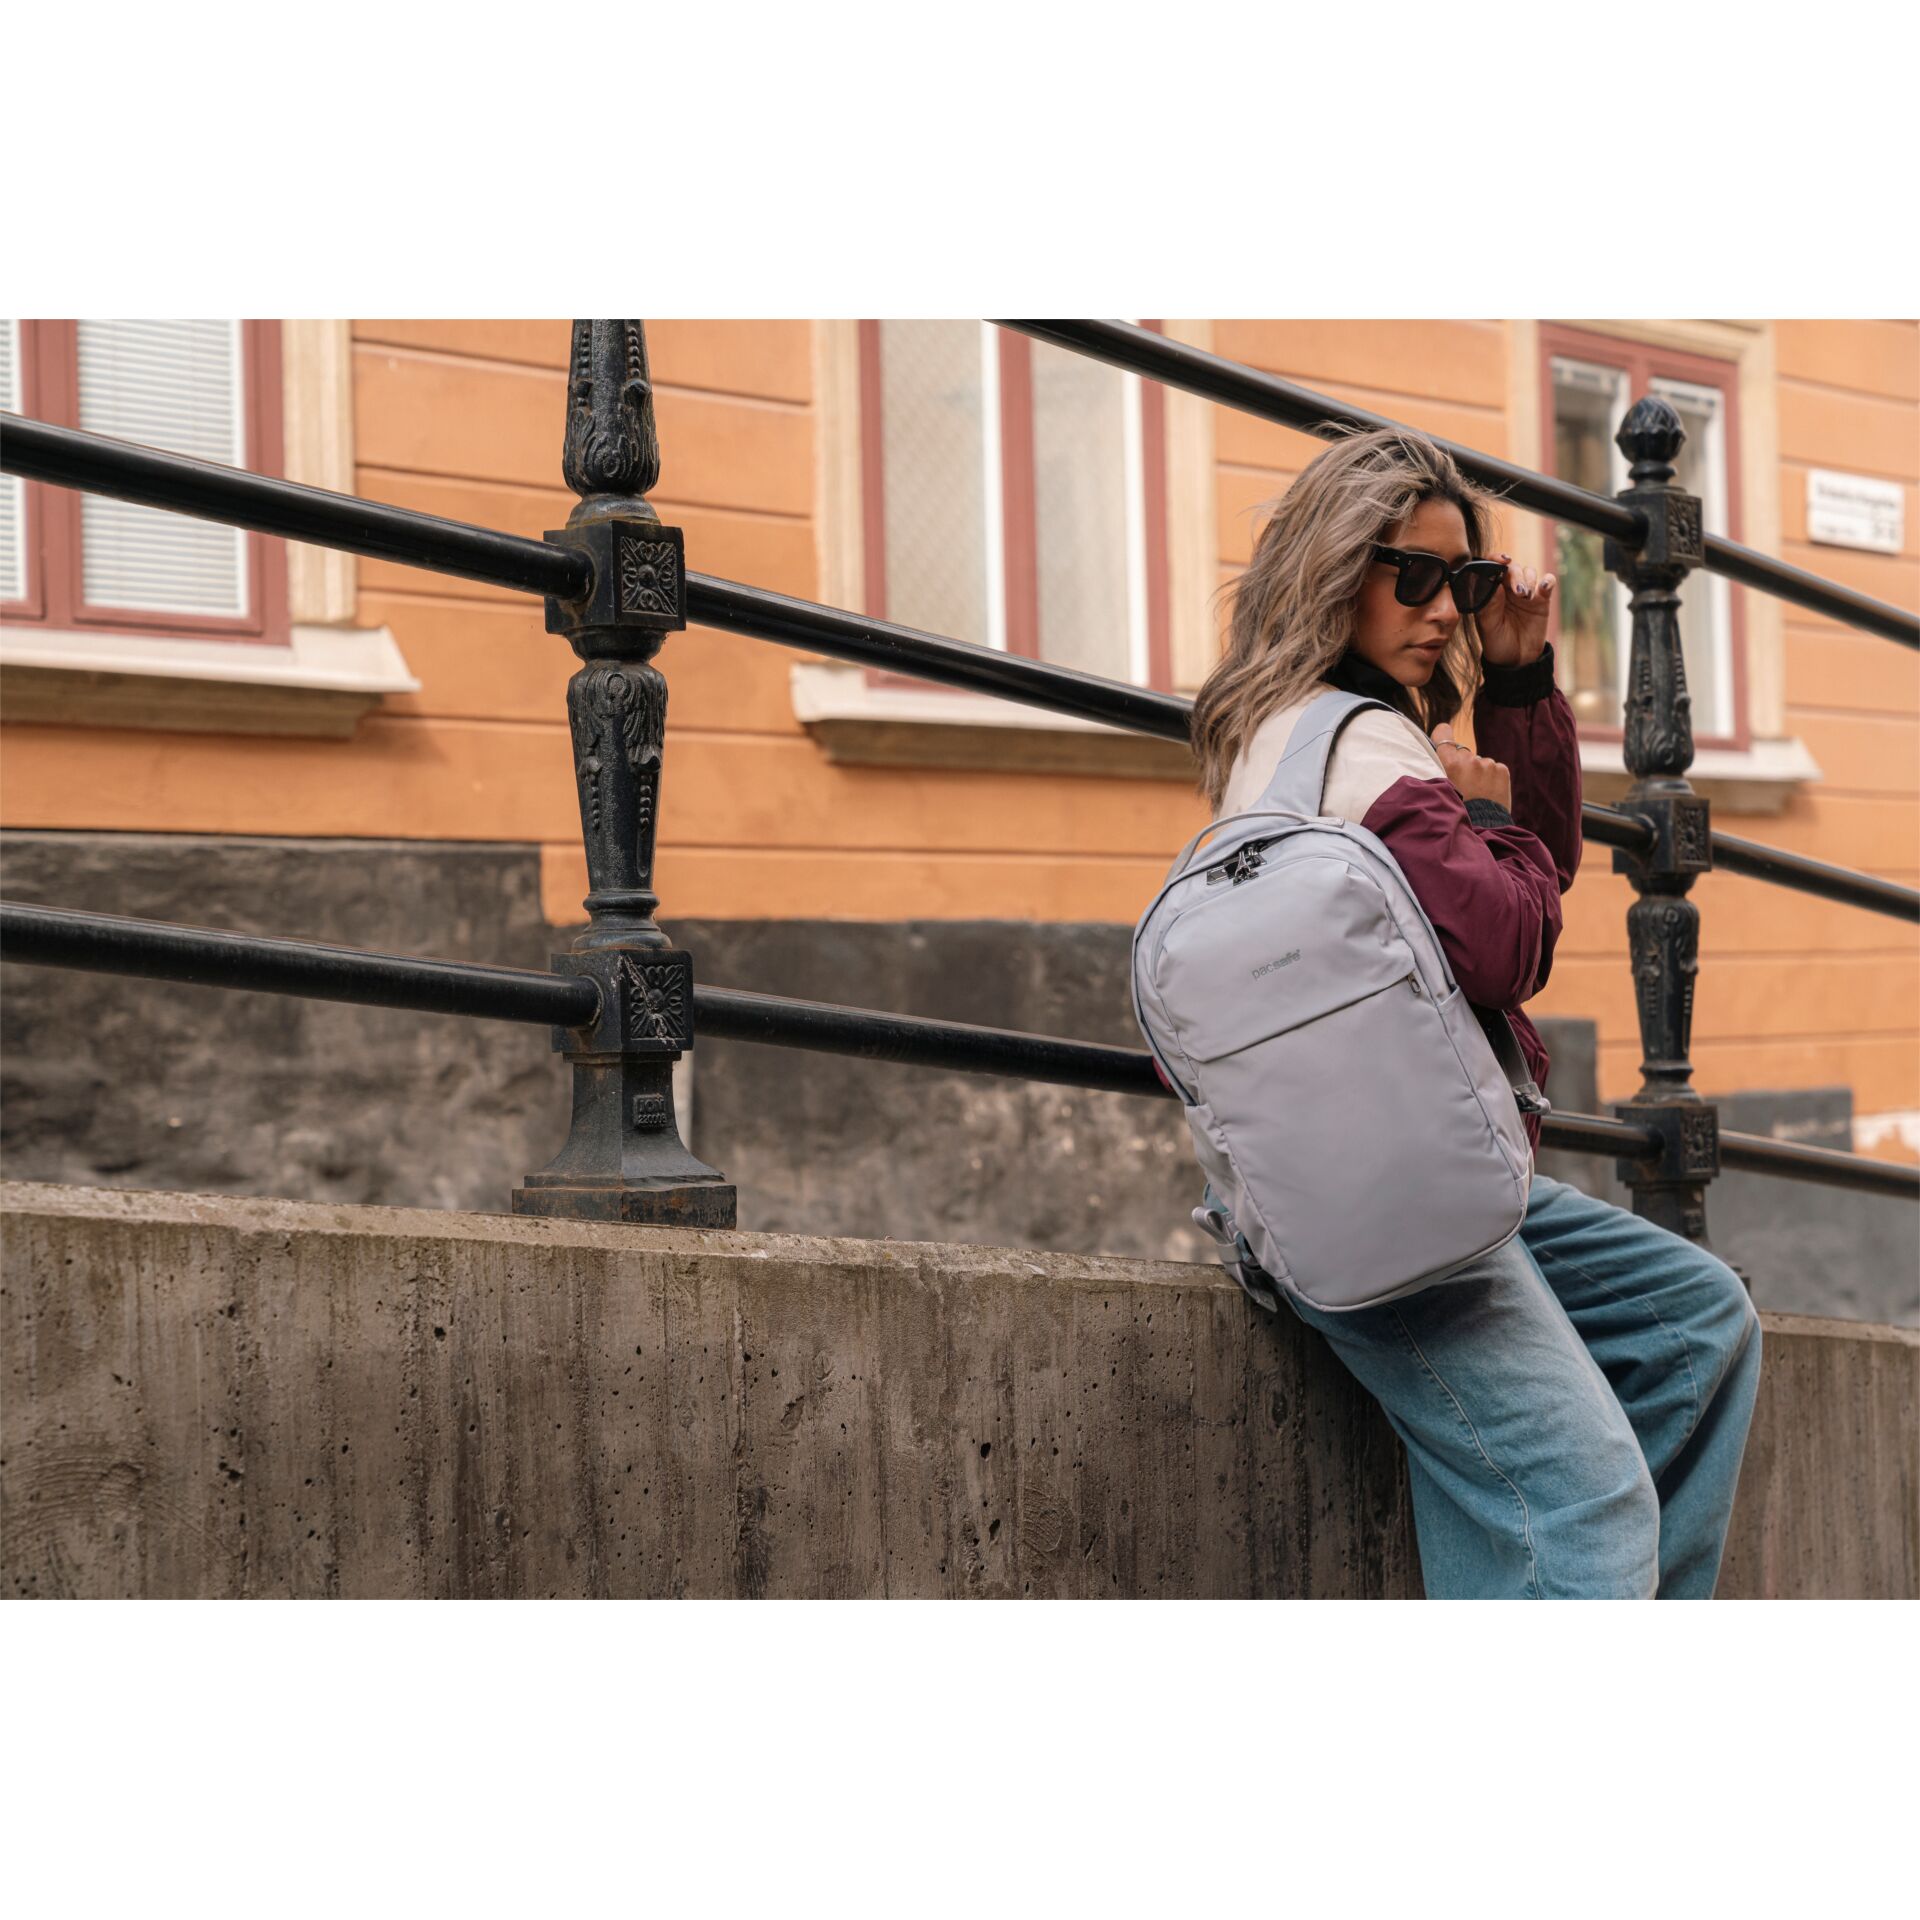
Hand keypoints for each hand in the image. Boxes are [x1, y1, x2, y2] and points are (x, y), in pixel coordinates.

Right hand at [1430, 723, 1511, 811]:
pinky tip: (1488, 793)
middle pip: (1462, 753)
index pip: (1443, 733)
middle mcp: (1469, 759)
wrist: (1483, 829)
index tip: (1442, 743)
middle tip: (1461, 785)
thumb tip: (1436, 757)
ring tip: (1476, 793)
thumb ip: (1436, 771)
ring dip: (1477, 773)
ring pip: (1479, 763)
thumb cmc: (1454, 813)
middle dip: (1461, 764)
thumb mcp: (1438, 792)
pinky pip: (1493, 769)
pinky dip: (1491, 778)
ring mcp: (1487, 764)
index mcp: (1449, 764)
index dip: (1442, 736)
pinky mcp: (1501, 770)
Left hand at [1476, 553, 1553, 669]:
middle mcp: (1506, 589)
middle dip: (1516, 576)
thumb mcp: (1488, 626)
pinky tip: (1544, 587)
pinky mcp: (1542, 599)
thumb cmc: (1497, 643)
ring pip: (1529, 572)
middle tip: (1518, 592)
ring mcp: (1525, 593)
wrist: (1517, 660)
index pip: (1492, 568)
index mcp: (1490, 593)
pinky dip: (1547, 581)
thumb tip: (1492, 581)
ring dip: (1529, 580)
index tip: (1502, 561)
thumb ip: (1489, 605)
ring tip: (1526, 597)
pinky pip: (1547, 582)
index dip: (1496, 559)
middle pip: (1513, 568)